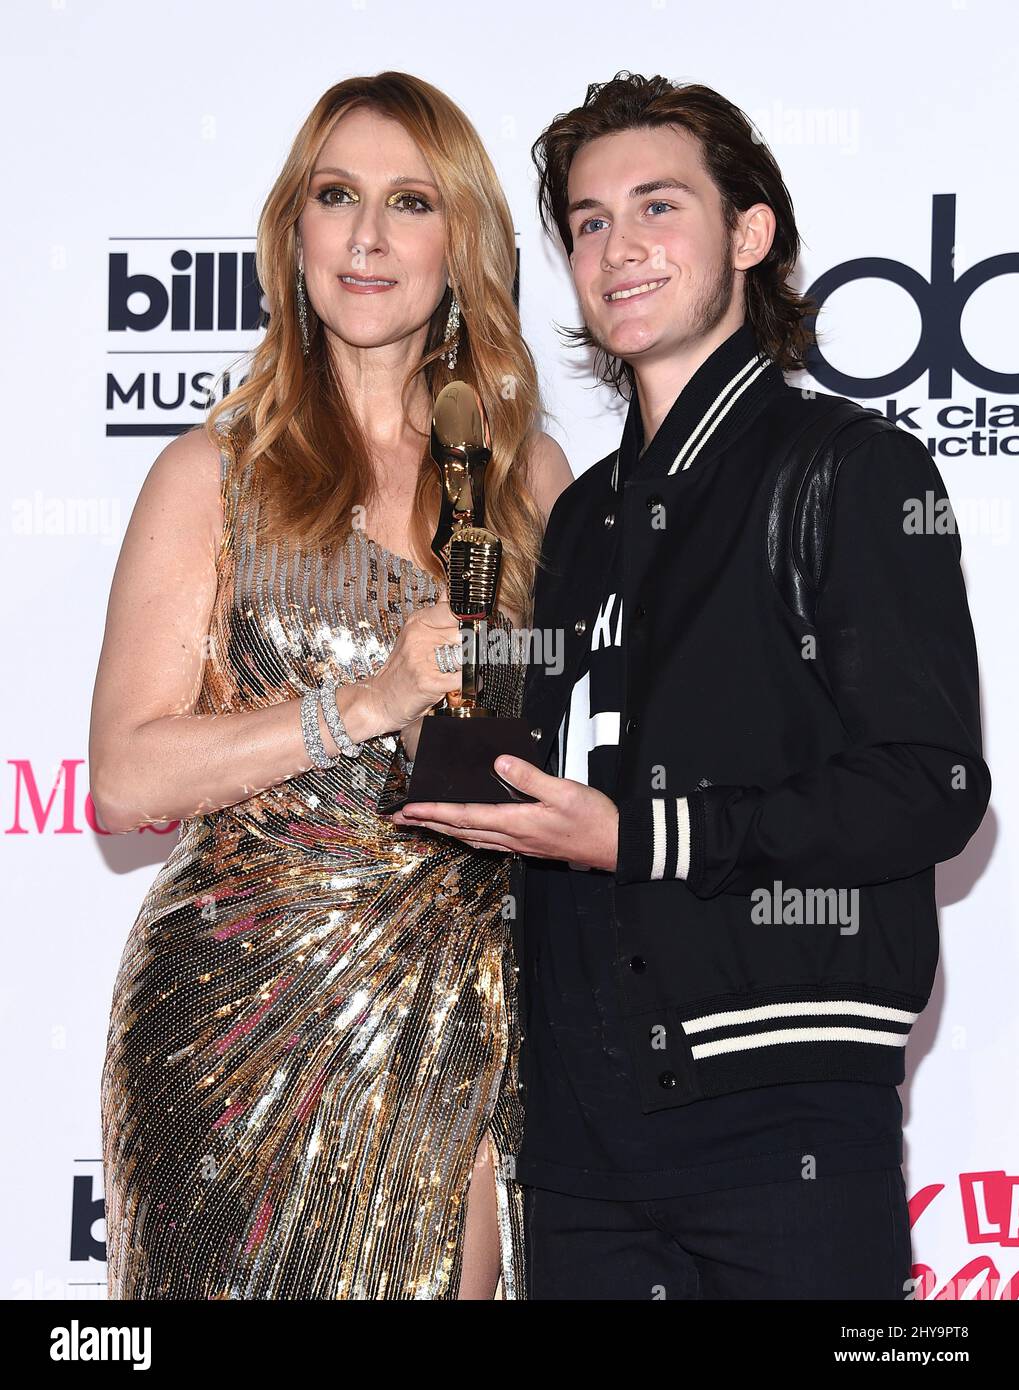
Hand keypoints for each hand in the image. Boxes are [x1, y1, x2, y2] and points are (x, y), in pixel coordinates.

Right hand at [370, 585, 462, 730]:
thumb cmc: (402, 669)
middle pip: (465, 631)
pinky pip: (463, 677)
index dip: (472, 617)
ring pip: (466, 653)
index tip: (477, 624)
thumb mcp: (416, 633)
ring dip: (471, 664)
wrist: (381, 699)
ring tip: (461, 668)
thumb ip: (438, 612)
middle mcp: (420, 637)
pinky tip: (464, 682)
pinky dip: (471, 682)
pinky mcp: (428, 681)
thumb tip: (451, 589)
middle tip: (469, 653)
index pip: (455, 608)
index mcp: (419, 622)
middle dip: (474, 643)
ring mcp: (422, 659)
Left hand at [390, 755, 618, 871]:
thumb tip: (501, 763)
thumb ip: (531, 776)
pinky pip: (487, 841)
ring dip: (443, 830)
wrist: (615, 844)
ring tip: (423, 824)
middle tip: (400, 819)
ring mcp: (519, 843)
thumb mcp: (564, 791)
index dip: (434, 812)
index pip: (465, 816)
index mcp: (517, 821)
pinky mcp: (527, 844)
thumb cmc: (593, 819)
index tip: (409, 810)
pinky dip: (467, 835)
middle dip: (428, 823)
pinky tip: (465, 833)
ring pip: (471, 838)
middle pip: (460, 830)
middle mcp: (512, 836)